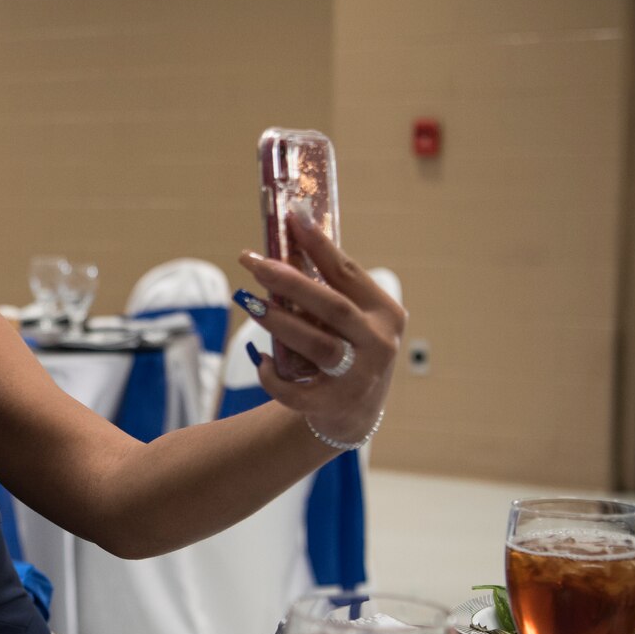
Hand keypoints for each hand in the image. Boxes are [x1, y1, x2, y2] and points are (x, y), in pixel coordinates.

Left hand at [237, 217, 404, 445]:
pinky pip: (297, 391)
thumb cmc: (347, 352)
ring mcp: (359, 377)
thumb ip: (328, 291)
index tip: (293, 219)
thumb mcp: (351, 320)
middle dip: (291, 283)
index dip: (320, 245)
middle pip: (332, 307)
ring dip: (280, 323)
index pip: (348, 273)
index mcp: (385, 313)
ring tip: (249, 303)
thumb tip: (287, 244)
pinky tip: (258, 359)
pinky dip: (273, 375)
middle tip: (256, 264)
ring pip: (318, 345)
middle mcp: (378, 343)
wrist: (354, 415)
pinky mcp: (334, 405)